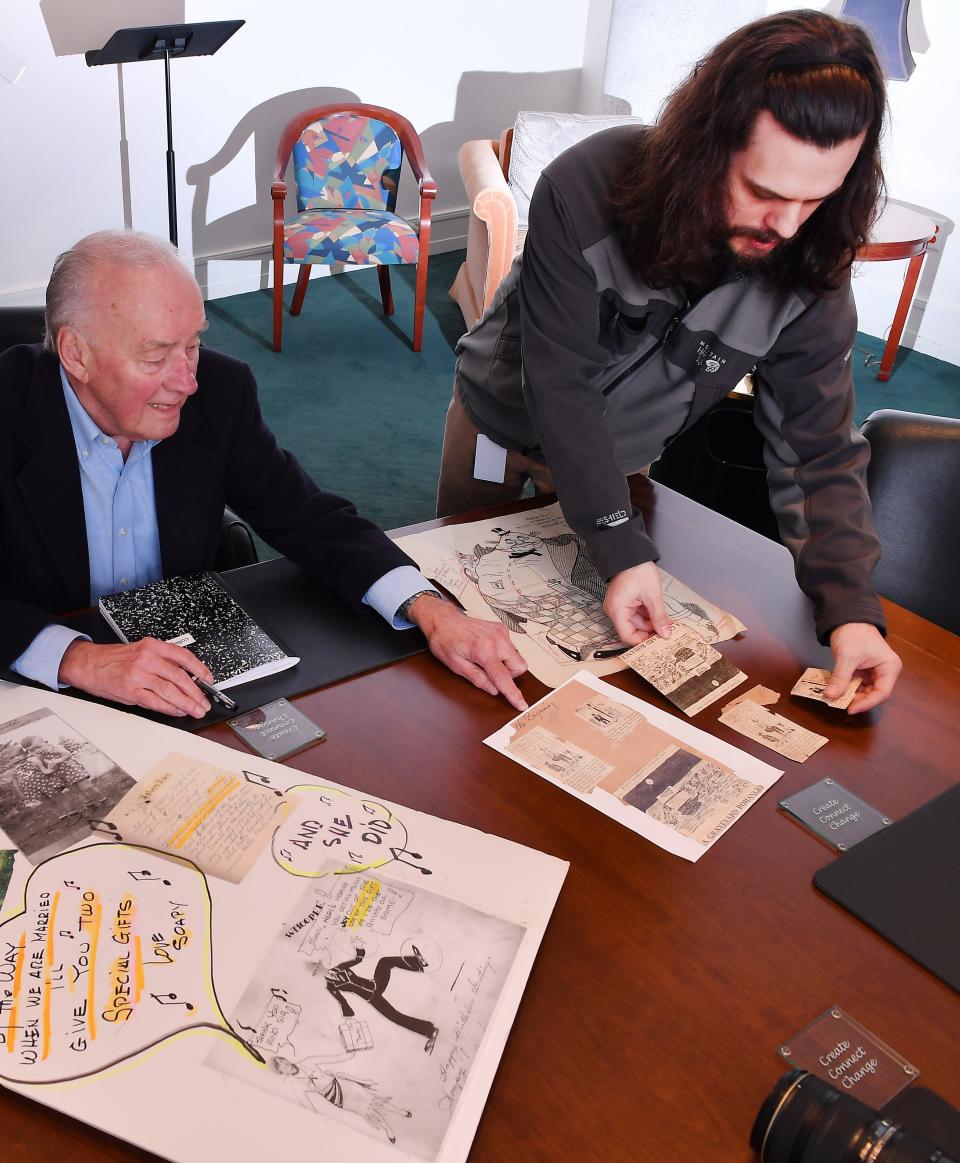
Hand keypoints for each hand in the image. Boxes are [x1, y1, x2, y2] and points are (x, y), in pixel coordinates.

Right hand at [58, 638, 213, 717]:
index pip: (183, 656)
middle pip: (179, 677)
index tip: (208, 679)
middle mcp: (147, 659)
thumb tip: (186, 677)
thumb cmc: (114, 659)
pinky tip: (178, 711)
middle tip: (205, 702)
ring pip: (170, 691)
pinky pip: (155, 702)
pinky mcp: (130, 690)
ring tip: (196, 710)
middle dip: (196, 692)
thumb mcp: (141, 651)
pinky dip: (169, 708)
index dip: (199, 669)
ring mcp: (138, 675)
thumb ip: (162, 661)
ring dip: (186, 703)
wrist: (88, 663)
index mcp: (152, 646)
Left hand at [407, 595, 528, 711]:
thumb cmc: (445, 641)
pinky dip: (502, 654)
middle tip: (489, 673)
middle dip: (508, 675)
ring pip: (516, 657)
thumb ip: (477, 679)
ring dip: (504, 664)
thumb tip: (494, 690)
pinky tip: (486, 651)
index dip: (513, 694)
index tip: (521, 704)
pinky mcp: (502, 629)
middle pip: (519, 667)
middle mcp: (497, 639)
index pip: (504, 677)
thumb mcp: (456, 666)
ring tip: (484, 659)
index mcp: (484, 650)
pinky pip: (510, 648)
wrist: (443, 620)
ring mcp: (501, 632)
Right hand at [603, 562, 671, 645]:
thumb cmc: (637, 570)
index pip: (627, 635)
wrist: (631, 553)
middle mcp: (615, 610)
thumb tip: (665, 633)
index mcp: (617, 610)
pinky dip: (647, 615)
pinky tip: (659, 615)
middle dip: (650, 630)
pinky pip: (636, 613)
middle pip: (633, 629)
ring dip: (651, 622)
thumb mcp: (652, 595)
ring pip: (636, 622)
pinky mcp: (625, 602)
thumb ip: (659, 617)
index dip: (642, 641)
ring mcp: (619, 606)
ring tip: (666, 621)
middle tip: (667, 631)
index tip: (658, 640)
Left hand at [827, 623, 901, 713]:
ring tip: (836, 698)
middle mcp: (885, 672)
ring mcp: (873, 672)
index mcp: (890, 667)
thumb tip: (830, 696)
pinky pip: (856, 684)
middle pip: (873, 693)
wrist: (847, 617)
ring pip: (864, 691)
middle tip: (839, 704)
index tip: (850, 709)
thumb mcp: (847, 656)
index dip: (867, 703)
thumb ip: (840, 677)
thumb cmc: (854, 633)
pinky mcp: (863, 671)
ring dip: (850, 695)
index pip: (882, 692)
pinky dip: (846, 688)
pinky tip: (836, 691)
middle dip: (857, 700)